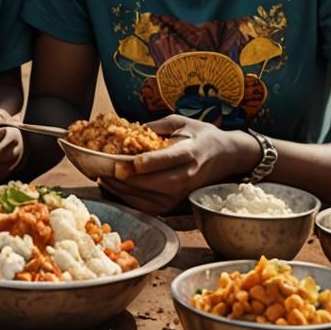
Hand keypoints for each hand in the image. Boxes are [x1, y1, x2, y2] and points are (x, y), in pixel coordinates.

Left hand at [98, 115, 257, 215]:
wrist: (227, 155)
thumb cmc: (201, 135)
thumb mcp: (181, 122)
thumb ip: (156, 126)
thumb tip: (130, 130)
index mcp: (190, 151)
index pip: (170, 159)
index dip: (151, 162)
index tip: (132, 162)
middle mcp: (188, 175)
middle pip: (157, 183)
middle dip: (129, 179)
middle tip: (105, 169)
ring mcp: (183, 192)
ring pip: (152, 199)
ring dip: (125, 192)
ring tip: (103, 179)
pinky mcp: (178, 202)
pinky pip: (151, 207)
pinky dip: (131, 201)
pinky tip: (115, 189)